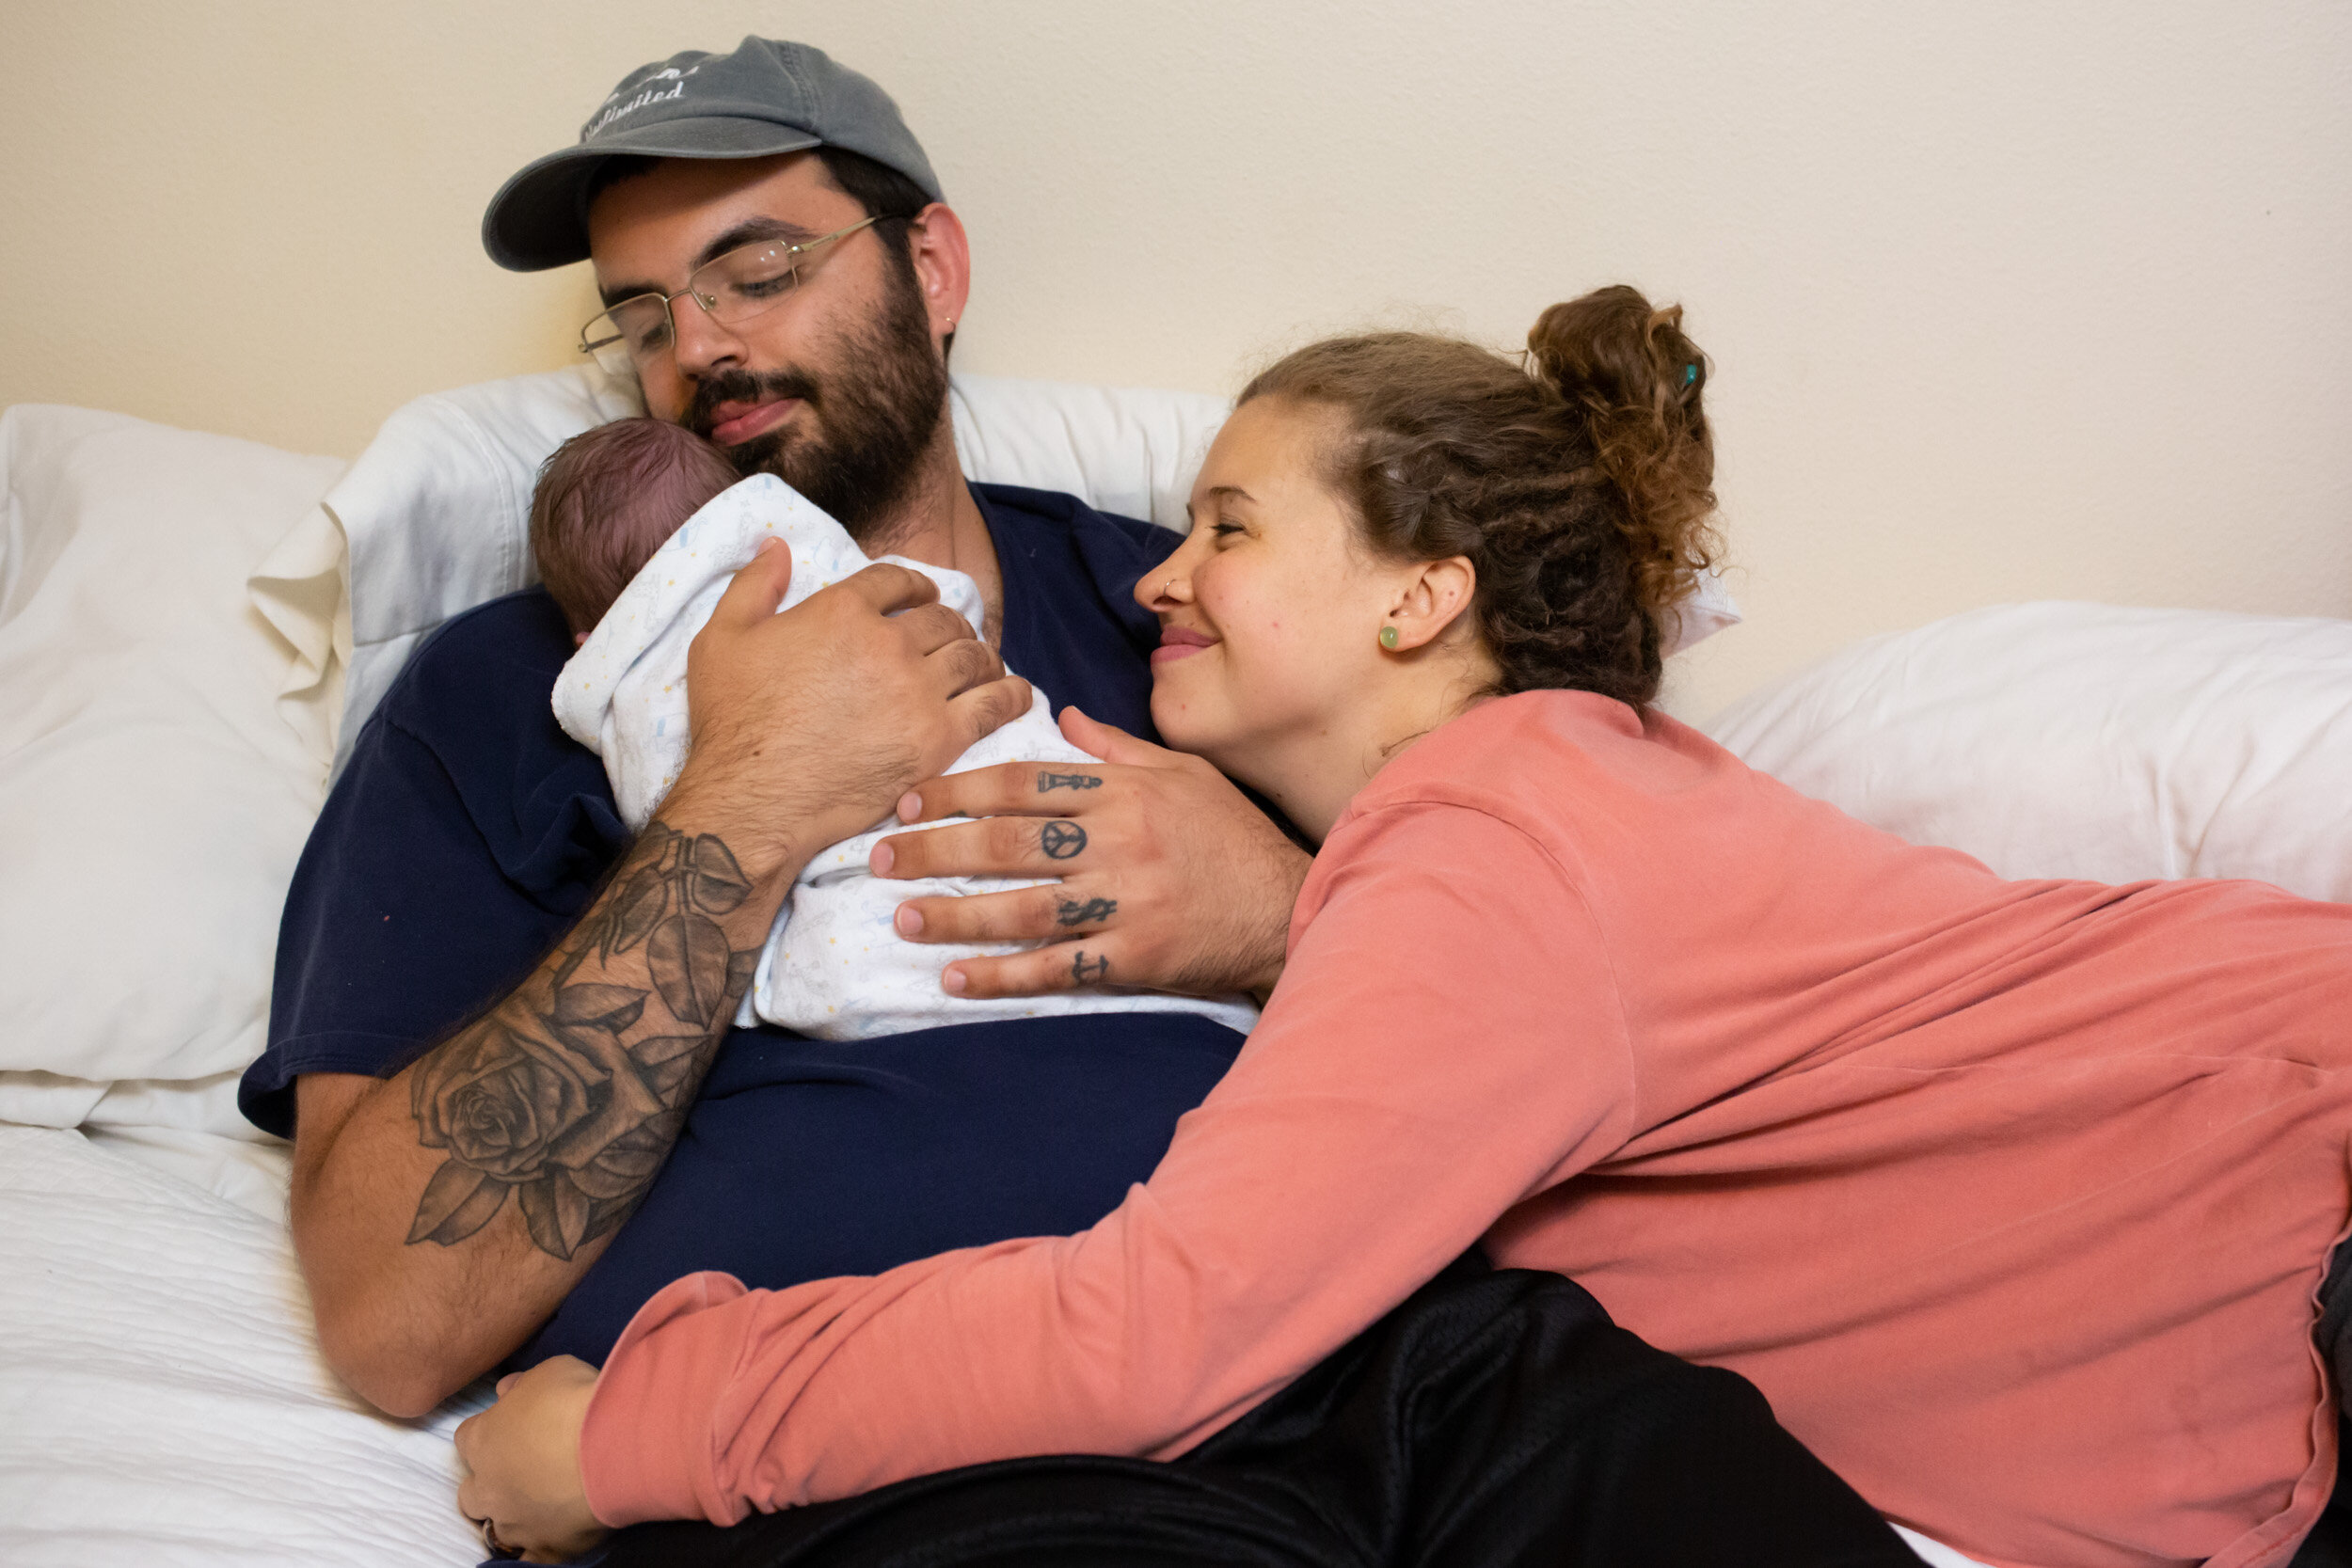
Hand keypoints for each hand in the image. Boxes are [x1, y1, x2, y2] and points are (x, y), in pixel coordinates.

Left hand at [454, 1356, 605, 1563]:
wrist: (612, 1443)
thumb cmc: (575, 1400)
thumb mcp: (547, 1372)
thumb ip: (522, 1386)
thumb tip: (507, 1391)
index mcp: (481, 1441)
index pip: (466, 1438)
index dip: (488, 1431)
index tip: (509, 1425)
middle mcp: (488, 1487)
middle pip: (471, 1494)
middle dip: (490, 1483)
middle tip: (522, 1469)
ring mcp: (515, 1523)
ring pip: (499, 1529)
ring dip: (514, 1516)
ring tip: (543, 1504)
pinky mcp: (546, 1547)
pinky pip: (534, 1558)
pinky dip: (541, 1547)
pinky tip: (555, 1535)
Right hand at [672, 539, 1034, 872]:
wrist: (753, 800)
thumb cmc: (732, 724)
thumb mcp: (720, 639)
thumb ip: (752, 585)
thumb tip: (776, 544)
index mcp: (840, 610)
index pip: (897, 581)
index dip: (915, 587)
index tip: (922, 598)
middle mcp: (887, 643)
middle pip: (942, 619)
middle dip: (951, 623)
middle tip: (953, 638)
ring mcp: (917, 692)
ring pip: (973, 657)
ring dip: (982, 655)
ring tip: (982, 665)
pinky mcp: (938, 740)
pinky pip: (994, 705)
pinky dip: (1012, 695)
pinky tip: (1018, 694)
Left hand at [872, 707, 1311, 999]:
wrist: (1288, 906)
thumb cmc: (1232, 837)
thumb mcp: (1184, 773)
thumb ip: (1117, 747)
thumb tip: (1058, 714)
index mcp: (1124, 792)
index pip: (1023, 783)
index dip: (958, 789)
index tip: (909, 800)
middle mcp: (1118, 842)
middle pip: (1008, 842)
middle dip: (934, 849)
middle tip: (878, 856)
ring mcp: (1125, 904)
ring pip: (1023, 907)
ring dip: (955, 913)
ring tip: (901, 916)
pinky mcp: (1134, 958)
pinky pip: (1057, 969)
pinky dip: (1004, 975)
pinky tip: (957, 978)